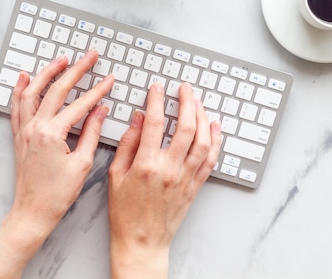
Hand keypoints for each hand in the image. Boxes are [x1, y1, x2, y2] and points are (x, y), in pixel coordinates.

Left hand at [9, 49, 113, 232]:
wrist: (32, 212)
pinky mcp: (18, 136)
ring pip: (32, 91)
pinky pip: (17, 106)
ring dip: (47, 72)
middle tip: (90, 56)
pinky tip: (26, 77)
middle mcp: (35, 127)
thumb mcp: (82, 164)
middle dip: (76, 70)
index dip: (97, 90)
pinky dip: (21, 89)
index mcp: (52, 134)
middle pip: (56, 89)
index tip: (110, 79)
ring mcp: (24, 130)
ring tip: (62, 59)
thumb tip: (100, 110)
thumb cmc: (57, 194)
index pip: (79, 104)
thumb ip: (91, 133)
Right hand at [108, 82, 220, 278]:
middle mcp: (170, 169)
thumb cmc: (125, 212)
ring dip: (203, 117)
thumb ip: (127, 144)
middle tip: (185, 89)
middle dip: (187, 102)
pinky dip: (216, 140)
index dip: (157, 100)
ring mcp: (186, 178)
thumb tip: (136, 118)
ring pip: (203, 140)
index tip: (157, 89)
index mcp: (146, 164)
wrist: (142, 242)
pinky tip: (214, 127)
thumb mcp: (116, 175)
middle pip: (186, 127)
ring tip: (198, 103)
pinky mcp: (195, 186)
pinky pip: (211, 159)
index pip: (154, 122)